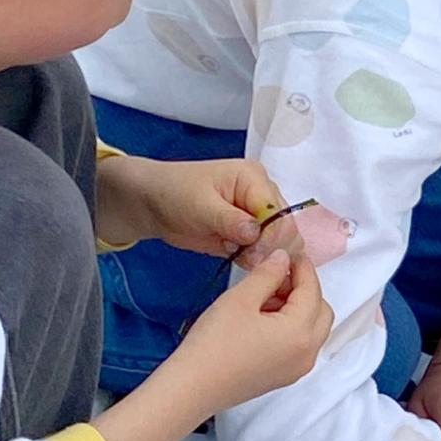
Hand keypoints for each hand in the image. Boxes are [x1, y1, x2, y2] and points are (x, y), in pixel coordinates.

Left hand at [94, 153, 284, 257]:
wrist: (154, 204)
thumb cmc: (174, 194)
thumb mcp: (200, 205)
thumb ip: (229, 219)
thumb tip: (255, 232)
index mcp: (254, 178)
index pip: (279, 212)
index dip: (270, 236)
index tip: (251, 253)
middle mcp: (262, 195)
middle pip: (286, 228)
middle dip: (269, 248)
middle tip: (244, 258)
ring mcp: (258, 217)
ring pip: (280, 243)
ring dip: (264, 256)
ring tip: (239, 257)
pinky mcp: (249, 236)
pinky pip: (265, 253)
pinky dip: (257, 262)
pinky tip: (239, 260)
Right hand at [174, 251, 331, 409]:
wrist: (193, 387)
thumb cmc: (214, 343)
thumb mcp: (241, 299)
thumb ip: (267, 274)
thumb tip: (282, 258)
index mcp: (300, 333)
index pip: (313, 291)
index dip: (303, 268)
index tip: (289, 253)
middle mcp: (307, 354)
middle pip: (321, 312)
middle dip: (305, 290)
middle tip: (277, 277)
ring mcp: (297, 369)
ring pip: (313, 330)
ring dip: (299, 309)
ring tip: (265, 298)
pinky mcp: (283, 377)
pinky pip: (300, 346)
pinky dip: (291, 328)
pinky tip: (263, 320)